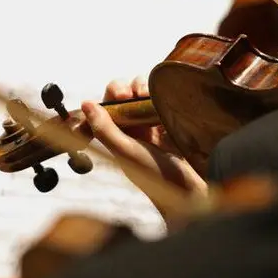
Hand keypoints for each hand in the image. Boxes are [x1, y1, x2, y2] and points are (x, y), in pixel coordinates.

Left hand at [83, 78, 206, 225]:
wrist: (191, 189)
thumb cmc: (156, 174)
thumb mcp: (126, 152)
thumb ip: (105, 129)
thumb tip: (86, 104)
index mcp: (116, 135)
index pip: (107, 104)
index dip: (113, 94)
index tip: (123, 95)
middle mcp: (131, 128)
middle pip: (125, 94)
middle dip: (130, 87)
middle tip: (138, 93)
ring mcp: (151, 125)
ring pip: (144, 94)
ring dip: (147, 89)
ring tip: (155, 98)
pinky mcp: (170, 123)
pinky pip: (163, 100)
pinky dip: (164, 95)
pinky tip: (168, 102)